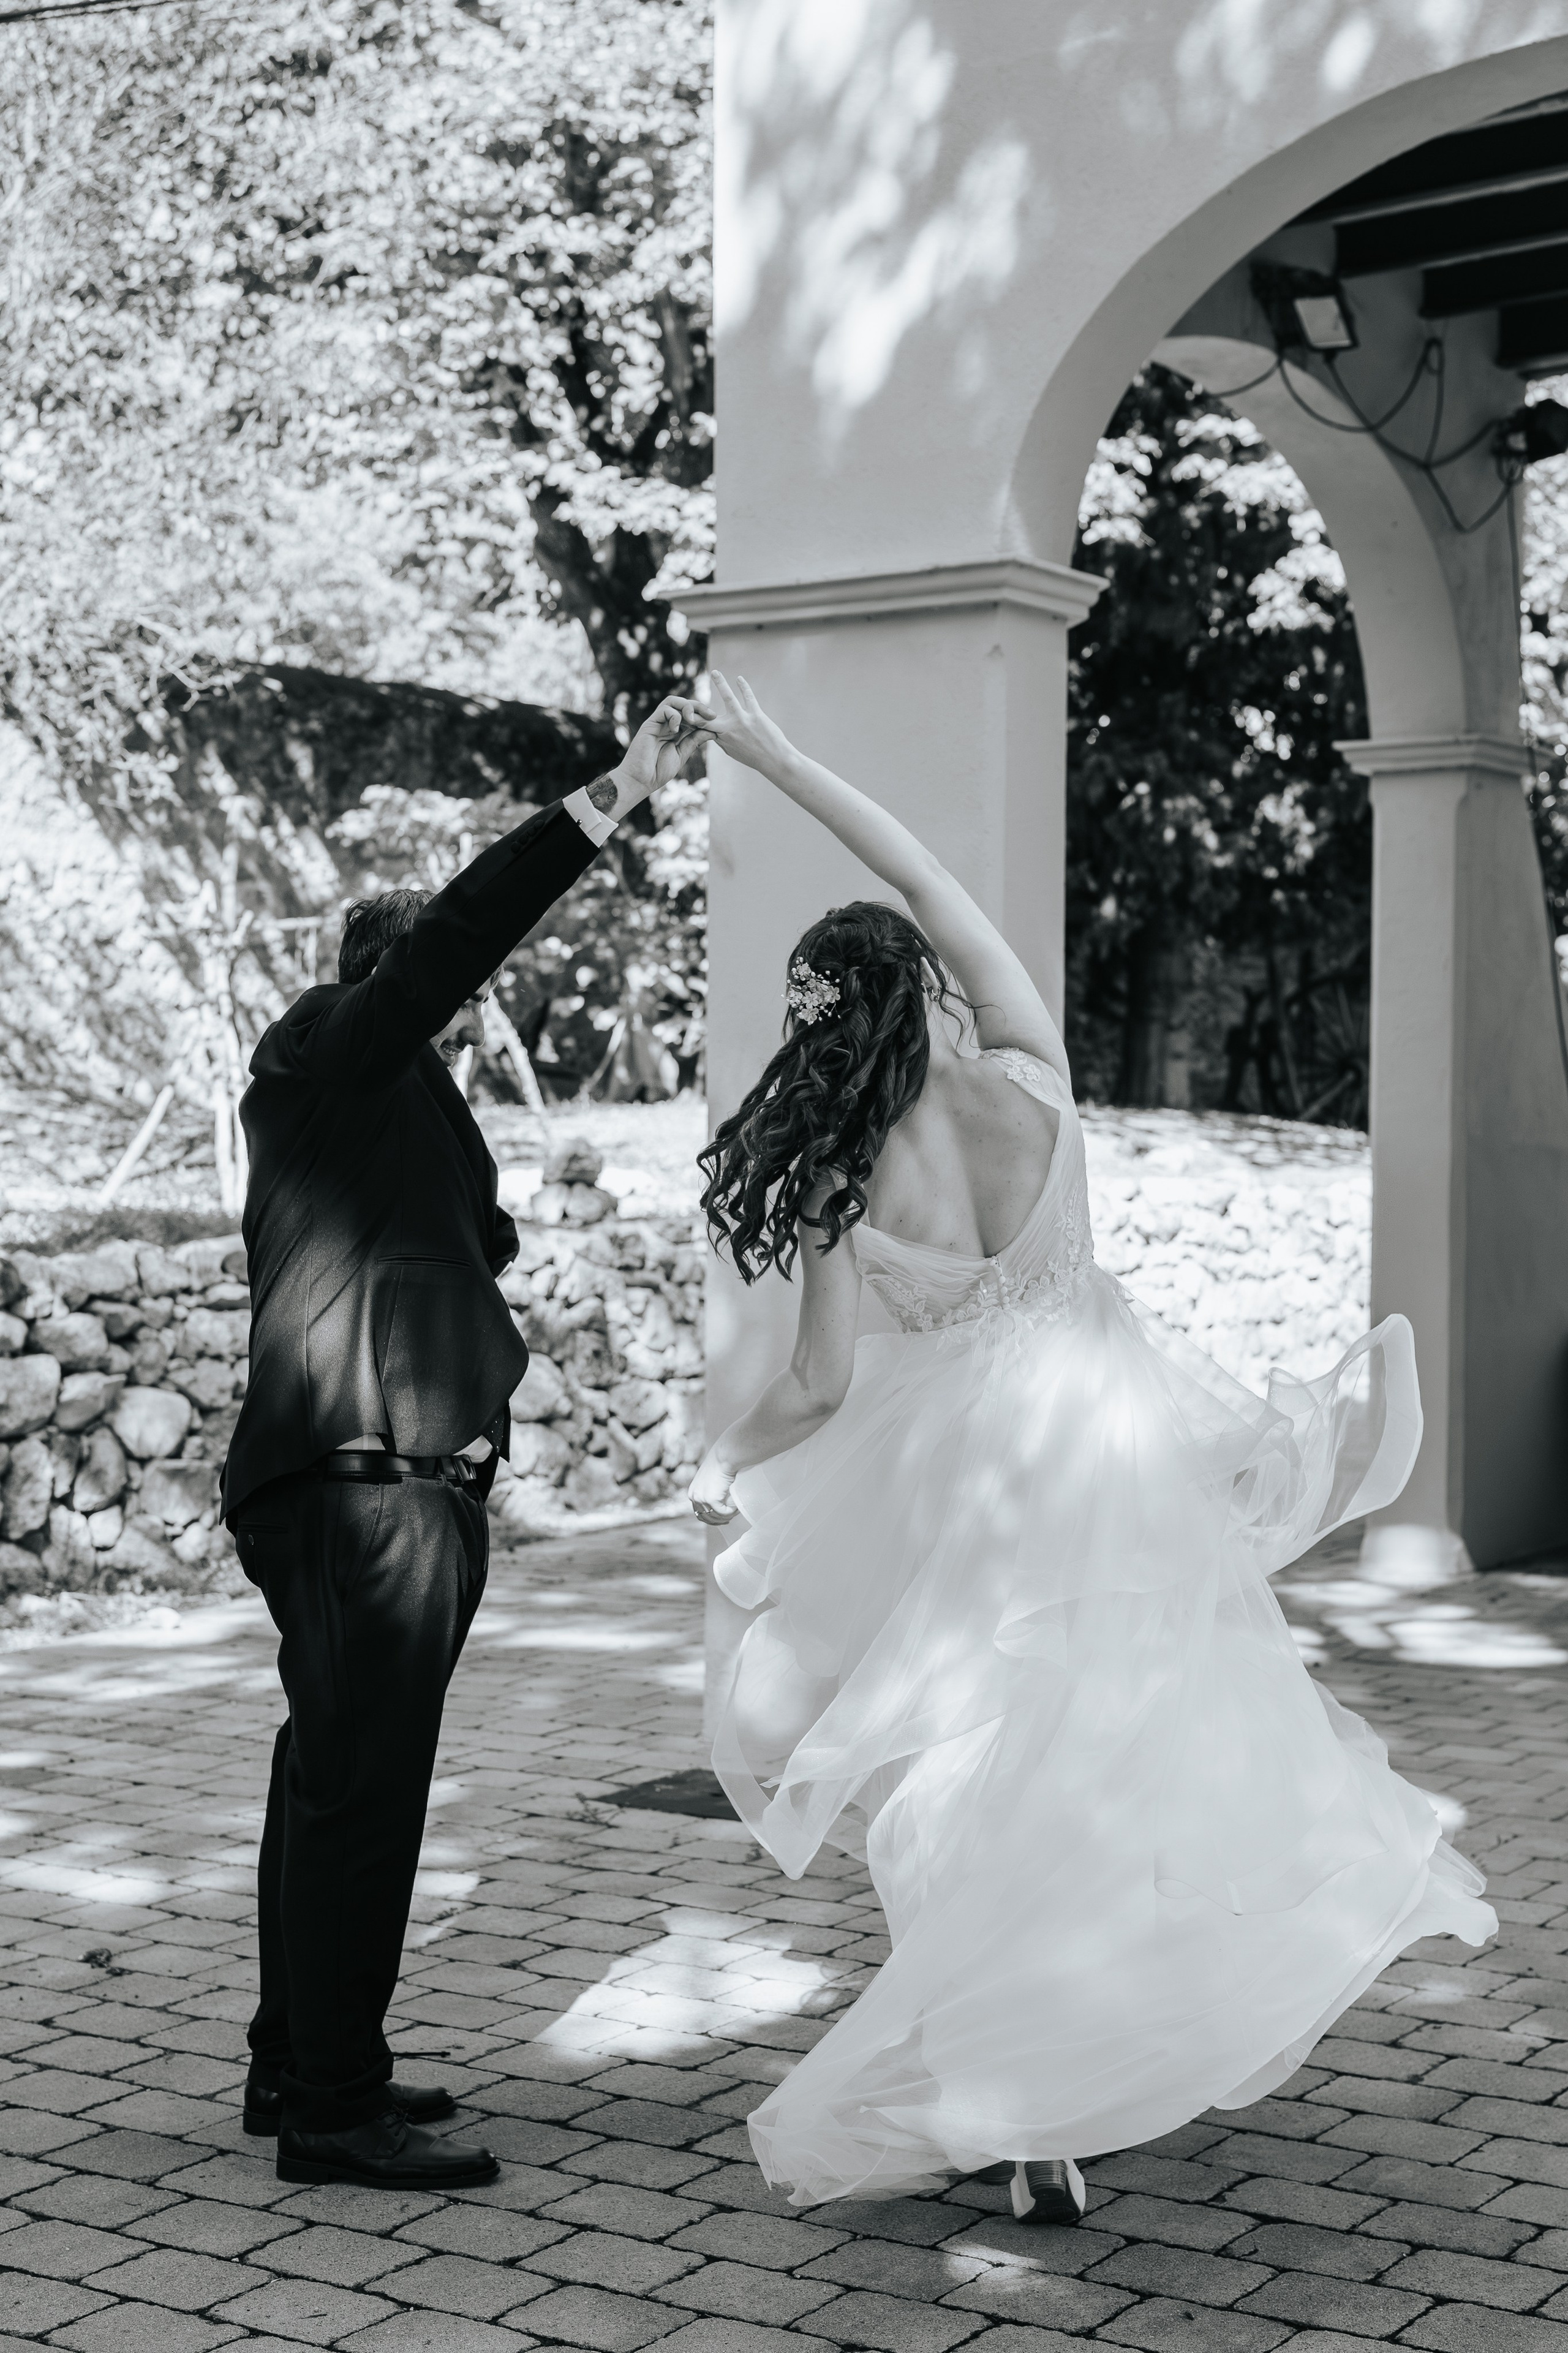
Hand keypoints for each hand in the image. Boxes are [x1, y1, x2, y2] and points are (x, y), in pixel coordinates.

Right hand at [611, 694, 712, 808]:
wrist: (640, 780)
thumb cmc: (658, 771)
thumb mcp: (682, 754)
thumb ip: (694, 741)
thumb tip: (713, 731)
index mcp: (675, 731)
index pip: (690, 714)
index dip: (703, 714)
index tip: (715, 720)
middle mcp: (666, 724)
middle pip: (683, 704)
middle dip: (699, 707)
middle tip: (711, 716)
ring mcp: (657, 722)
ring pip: (673, 702)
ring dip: (687, 707)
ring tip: (694, 720)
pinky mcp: (649, 724)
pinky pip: (663, 710)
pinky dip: (674, 716)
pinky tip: (677, 730)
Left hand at [689, 1448, 738, 1526]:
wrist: (724, 1456)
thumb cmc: (720, 1463)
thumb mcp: (711, 1479)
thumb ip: (711, 1489)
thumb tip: (720, 1499)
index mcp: (693, 1492)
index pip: (699, 1512)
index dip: (711, 1517)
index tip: (721, 1518)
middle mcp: (694, 1496)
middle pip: (706, 1518)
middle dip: (718, 1520)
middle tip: (729, 1519)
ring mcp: (701, 1499)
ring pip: (716, 1516)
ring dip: (727, 1516)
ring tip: (736, 1510)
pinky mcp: (711, 1500)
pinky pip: (724, 1513)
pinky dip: (732, 1511)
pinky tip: (737, 1506)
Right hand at [698, 672, 795, 776]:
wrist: (774, 759)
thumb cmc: (752, 756)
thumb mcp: (732, 751)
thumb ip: (720, 738)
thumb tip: (711, 730)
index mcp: (722, 737)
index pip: (702, 725)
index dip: (691, 718)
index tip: (683, 712)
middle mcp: (730, 728)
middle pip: (708, 713)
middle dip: (697, 705)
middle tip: (690, 695)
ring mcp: (743, 720)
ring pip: (728, 697)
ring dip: (720, 683)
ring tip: (714, 672)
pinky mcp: (756, 715)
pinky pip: (748, 697)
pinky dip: (743, 686)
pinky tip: (739, 679)